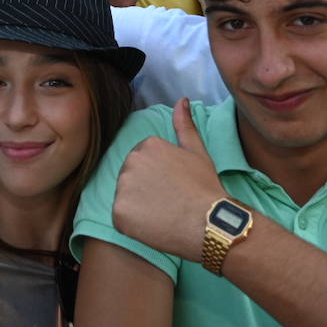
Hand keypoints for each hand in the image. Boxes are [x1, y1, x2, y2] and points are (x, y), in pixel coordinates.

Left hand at [114, 98, 226, 262]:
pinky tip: (153, 227)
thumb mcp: (197, 151)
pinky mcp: (118, 212)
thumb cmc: (205, 188)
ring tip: (163, 214)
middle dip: (144, 189)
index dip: (157, 177)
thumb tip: (181, 100)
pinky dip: (133, 225)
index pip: (143, 161)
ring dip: (138, 207)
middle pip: (131, 177)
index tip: (172, 187)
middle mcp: (131, 161)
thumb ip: (184, 125)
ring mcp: (123, 187)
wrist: (208, 223)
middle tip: (168, 201)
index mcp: (148, 145)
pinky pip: (121, 218)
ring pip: (125, 197)